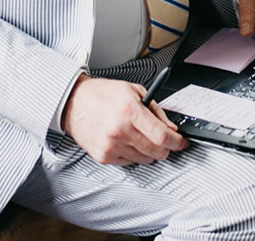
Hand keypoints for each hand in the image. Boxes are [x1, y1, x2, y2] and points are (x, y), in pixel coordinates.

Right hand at [61, 74, 186, 165]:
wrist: (73, 103)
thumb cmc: (101, 94)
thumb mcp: (133, 91)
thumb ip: (155, 110)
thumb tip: (170, 128)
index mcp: (129, 111)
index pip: (162, 136)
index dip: (177, 142)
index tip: (181, 142)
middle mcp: (120, 130)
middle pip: (156, 151)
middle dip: (166, 148)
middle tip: (166, 141)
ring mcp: (111, 146)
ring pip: (145, 159)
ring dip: (150, 151)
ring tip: (142, 138)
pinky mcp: (103, 156)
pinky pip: (129, 162)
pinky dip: (133, 154)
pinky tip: (127, 141)